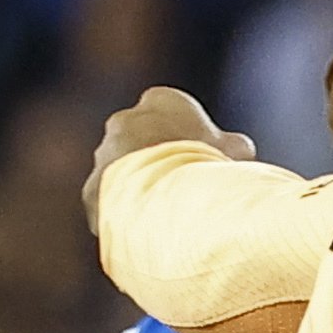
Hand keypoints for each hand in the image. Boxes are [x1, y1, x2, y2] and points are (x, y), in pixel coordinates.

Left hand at [83, 89, 248, 230]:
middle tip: (182, 188)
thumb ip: (233, 147)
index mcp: (162, 100)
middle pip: (142, 141)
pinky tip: (145, 232)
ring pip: (121, 172)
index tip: (201, 159)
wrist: (172, 197)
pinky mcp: (91, 191)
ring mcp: (104, 155)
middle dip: (157, 160)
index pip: (173, 112)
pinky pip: (108, 204)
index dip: (189, 137)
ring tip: (164, 215)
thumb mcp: (236, 152)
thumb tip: (240, 149)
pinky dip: (123, 216)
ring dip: (138, 187)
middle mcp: (125, 120)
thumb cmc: (211, 169)